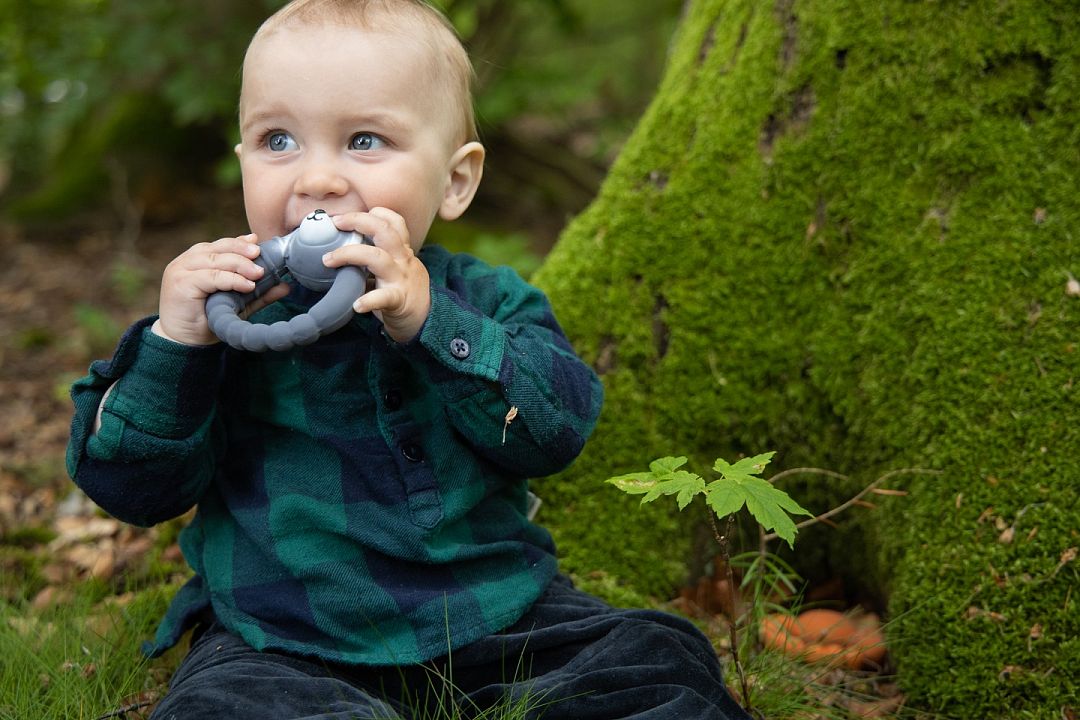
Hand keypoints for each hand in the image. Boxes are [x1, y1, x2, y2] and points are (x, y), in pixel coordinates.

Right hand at [157, 234, 289, 344]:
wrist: (185, 343)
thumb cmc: (208, 321)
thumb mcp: (237, 304)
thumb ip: (258, 294)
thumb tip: (285, 286)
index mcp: (198, 260)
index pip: (221, 244)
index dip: (240, 242)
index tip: (258, 243)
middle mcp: (187, 261)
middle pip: (218, 247)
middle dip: (242, 250)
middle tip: (261, 256)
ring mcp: (181, 270)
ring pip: (215, 259)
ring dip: (239, 264)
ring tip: (259, 273)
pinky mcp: (180, 283)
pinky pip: (210, 276)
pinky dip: (231, 279)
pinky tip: (247, 285)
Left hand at [323, 208, 430, 342]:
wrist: (427, 321)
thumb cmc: (405, 293)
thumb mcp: (397, 269)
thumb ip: (377, 258)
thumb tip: (343, 248)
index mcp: (402, 252)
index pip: (395, 222)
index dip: (376, 213)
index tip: (351, 215)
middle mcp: (403, 261)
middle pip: (385, 231)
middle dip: (359, 221)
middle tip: (336, 223)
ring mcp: (401, 279)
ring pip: (378, 258)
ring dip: (350, 254)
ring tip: (328, 260)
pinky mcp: (399, 300)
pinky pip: (384, 297)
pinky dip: (369, 300)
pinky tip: (356, 305)